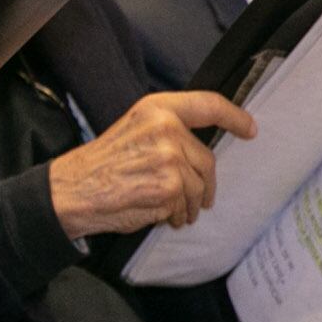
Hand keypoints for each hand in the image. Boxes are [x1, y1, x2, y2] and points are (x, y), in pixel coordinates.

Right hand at [46, 91, 254, 237]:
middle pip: (207, 159)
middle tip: (201, 199)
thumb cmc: (100, 166)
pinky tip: (162, 216)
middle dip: (205, 184)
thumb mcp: (133, 131)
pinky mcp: (169, 187)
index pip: (208, 105)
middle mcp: (166, 128)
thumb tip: (200, 151)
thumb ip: (167, 131)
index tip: (249, 128)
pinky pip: (186, 206)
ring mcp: (169, 158)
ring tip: (173, 210)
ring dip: (190, 204)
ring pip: (199, 186)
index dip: (234, 117)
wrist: (72, 191)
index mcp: (156, 109)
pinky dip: (177, 216)